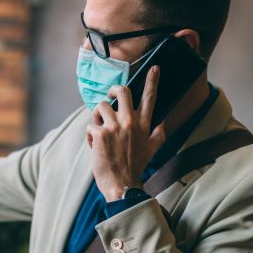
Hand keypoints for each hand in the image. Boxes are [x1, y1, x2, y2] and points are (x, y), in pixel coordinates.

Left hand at [85, 66, 166, 201]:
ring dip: (97, 117)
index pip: (150, 98)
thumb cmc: (136, 167)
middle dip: (113, 89)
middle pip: (122, 91)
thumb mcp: (153, 150)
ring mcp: (114, 127)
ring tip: (99, 129)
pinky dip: (90, 135)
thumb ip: (159, 134)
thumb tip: (163, 123)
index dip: (152, 81)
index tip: (155, 68)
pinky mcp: (100, 133)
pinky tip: (94, 146)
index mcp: (144, 125)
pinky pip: (90, 125)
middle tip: (109, 95)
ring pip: (100, 106)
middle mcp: (130, 122)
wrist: (122, 184)